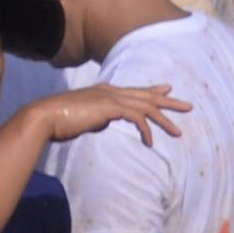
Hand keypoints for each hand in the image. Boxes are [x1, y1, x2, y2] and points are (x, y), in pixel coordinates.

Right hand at [31, 82, 188, 149]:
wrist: (44, 117)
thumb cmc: (58, 121)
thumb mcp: (82, 118)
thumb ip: (96, 118)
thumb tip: (105, 122)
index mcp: (104, 91)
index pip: (134, 90)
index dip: (152, 90)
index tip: (167, 89)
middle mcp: (110, 91)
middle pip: (147, 95)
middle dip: (169, 101)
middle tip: (188, 106)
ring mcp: (111, 98)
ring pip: (147, 107)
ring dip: (164, 120)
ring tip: (178, 132)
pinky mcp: (111, 109)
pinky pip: (137, 118)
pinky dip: (146, 130)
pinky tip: (150, 143)